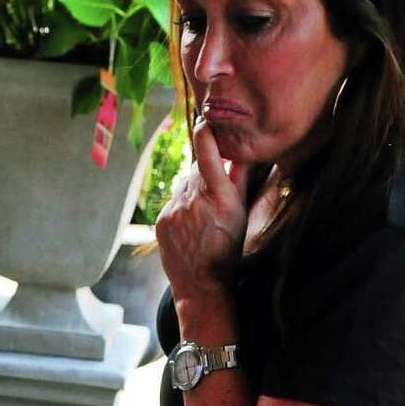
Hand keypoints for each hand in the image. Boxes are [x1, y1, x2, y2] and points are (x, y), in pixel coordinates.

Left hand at [155, 116, 249, 306]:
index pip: (208, 153)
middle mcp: (195, 201)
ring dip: (193, 193)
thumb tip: (242, 150)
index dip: (205, 133)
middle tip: (214, 194)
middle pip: (196, 169)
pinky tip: (190, 225)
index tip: (205, 121)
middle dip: (205, 173)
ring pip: (184, 186)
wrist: (201, 284)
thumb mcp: (241, 213)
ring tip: (202, 217)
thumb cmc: (227, 248)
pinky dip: (181, 207)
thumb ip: (240, 179)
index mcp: (220, 197)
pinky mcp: (162, 220)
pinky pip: (173, 202)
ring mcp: (175, 211)